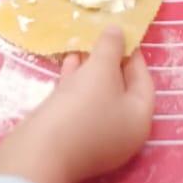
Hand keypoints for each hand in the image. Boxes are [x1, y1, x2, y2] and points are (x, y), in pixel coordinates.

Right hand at [0, 27, 152, 182]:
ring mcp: (96, 137)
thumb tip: (118, 31)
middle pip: (120, 88)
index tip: (120, 32)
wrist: (39, 152)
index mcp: (138, 119)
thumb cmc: (82, 108)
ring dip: (90, 68)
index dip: (133, 54)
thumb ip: (111, 47)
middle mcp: (122, 132)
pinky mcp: (73, 137)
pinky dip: (76, 82)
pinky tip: (69, 60)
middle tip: (100, 33)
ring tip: (82, 41)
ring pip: (98, 95)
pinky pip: (80, 104)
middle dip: (109, 59)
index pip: (143, 80)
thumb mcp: (101, 70)